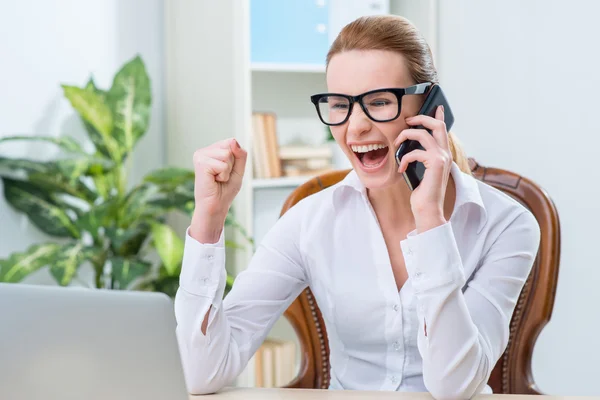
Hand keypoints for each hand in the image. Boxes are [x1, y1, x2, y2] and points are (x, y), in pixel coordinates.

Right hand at [190, 138, 246, 242]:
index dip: (234, 160)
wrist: (215, 206)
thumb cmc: (225, 190)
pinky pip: (223, 165)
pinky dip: (223, 175)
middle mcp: (204, 151)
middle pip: (230, 147)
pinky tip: (214, 180)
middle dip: (231, 165)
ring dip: (227, 171)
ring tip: (217, 179)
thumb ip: (240, 154)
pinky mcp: (200, 163)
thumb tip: (232, 140)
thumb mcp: (238, 170)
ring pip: (227, 155)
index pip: (232, 143)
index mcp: (211, 150)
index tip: (225, 171)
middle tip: (221, 176)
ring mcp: (200, 155)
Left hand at [393, 105, 451, 231]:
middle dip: (421, 118)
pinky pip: (414, 152)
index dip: (439, 116)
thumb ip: (421, 159)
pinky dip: (404, 158)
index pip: (443, 130)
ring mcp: (442, 158)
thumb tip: (410, 148)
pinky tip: (401, 168)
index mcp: (443, 155)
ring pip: (423, 134)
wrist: (428, 210)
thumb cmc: (423, 194)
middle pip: (437, 125)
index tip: (436, 107)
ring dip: (406, 136)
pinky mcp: (435, 163)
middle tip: (408, 121)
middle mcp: (445, 154)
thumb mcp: (422, 172)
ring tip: (397, 144)